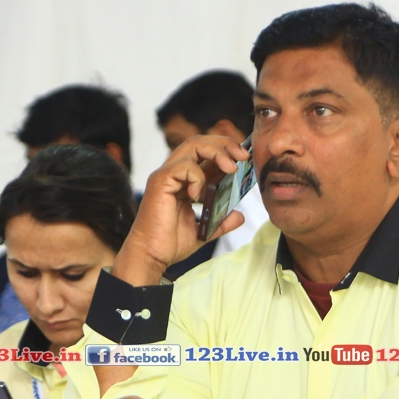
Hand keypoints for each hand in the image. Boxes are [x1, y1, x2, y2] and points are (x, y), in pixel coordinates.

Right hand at [113, 135, 247, 285]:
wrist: (152, 256)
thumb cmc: (171, 243)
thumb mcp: (205, 230)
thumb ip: (221, 221)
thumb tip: (240, 215)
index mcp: (184, 180)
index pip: (205, 153)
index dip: (226, 150)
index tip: (245, 159)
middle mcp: (174, 173)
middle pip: (200, 142)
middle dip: (225, 144)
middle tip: (244, 156)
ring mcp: (166, 175)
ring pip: (193, 145)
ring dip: (217, 152)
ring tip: (232, 169)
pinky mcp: (160, 181)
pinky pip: (184, 166)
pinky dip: (198, 176)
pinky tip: (199, 195)